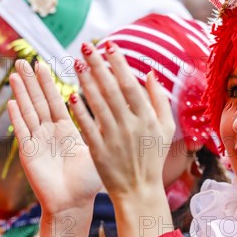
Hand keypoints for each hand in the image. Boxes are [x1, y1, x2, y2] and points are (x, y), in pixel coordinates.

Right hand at [8, 60, 101, 215]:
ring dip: (23, 92)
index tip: (49, 63)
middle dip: (33, 81)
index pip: (57, 101)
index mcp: (67, 131)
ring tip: (18, 72)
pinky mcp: (30, 153)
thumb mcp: (99, 148)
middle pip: (40, 101)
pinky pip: (23, 131)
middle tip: (27, 59)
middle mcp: (50, 133)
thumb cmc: (88, 181)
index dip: (51, 84)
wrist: (73, 204)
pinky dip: (17, 116)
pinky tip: (12, 101)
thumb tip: (120, 110)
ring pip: (29, 111)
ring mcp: (38, 142)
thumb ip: (104, 128)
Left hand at [70, 42, 174, 236]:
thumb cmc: (153, 157)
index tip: (108, 45)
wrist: (139, 190)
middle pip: (111, 89)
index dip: (118, 63)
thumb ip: (159, 100)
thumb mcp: (165, 128)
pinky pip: (87, 126)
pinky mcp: (98, 150)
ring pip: (97, 104)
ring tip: (76, 63)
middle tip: (86, 46)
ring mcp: (113, 137)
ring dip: (86, 82)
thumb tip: (149, 73)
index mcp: (147, 118)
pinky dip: (80, 110)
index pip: (130, 84)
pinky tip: (71, 94)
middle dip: (98, 66)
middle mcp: (130, 125)